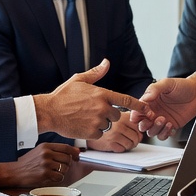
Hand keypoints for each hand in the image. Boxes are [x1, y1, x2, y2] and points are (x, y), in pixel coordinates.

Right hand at [0, 143, 79, 186]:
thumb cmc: (27, 162)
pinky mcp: (45, 174)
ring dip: (62, 172)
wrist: (15, 171)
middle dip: (67, 164)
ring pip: (65, 168)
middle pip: (67, 158)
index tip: (77, 156)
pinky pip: (60, 177)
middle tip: (61, 167)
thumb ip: (55, 150)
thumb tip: (75, 151)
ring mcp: (46, 164)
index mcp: (46, 146)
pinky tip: (51, 176)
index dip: (74, 152)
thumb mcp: (40, 151)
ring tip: (54, 172)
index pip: (66, 147)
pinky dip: (58, 178)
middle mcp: (46, 153)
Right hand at [34, 59, 149, 140]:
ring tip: (85, 117)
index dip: (138, 105)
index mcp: (101, 93)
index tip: (147, 108)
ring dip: (101, 122)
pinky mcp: (93, 133)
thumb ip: (96, 73)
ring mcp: (98, 121)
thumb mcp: (79, 80)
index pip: (126, 100)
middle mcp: (102, 107)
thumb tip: (106, 62)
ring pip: (108, 125)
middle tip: (93, 111)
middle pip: (117, 114)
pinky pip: (100, 133)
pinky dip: (94, 131)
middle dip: (109, 113)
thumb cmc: (63, 95)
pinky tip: (83, 124)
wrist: (49, 112)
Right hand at [87, 112, 142, 151]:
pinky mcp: (109, 143)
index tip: (137, 133)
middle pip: (137, 137)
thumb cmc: (97, 117)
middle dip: (135, 140)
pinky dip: (120, 149)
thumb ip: (125, 114)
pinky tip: (115, 144)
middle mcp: (119, 124)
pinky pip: (122, 149)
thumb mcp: (113, 110)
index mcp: (122, 115)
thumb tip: (141, 121)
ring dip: (128, 145)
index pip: (138, 125)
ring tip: (123, 142)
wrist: (81, 123)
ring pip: (130, 144)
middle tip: (130, 140)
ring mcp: (114, 134)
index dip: (139, 131)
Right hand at [132, 73, 195, 138]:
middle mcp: (153, 112)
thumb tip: (145, 98)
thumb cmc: (182, 86)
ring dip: (157, 129)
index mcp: (149, 101)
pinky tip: (171, 125)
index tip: (148, 112)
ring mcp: (161, 120)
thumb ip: (154, 89)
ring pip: (151, 132)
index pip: (136, 111)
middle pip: (141, 125)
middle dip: (147, 124)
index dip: (139, 115)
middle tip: (158, 118)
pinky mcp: (170, 126)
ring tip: (166, 120)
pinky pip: (163, 135)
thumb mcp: (167, 83)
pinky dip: (165, 133)